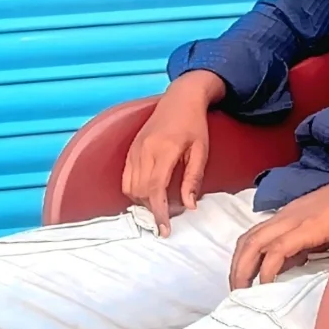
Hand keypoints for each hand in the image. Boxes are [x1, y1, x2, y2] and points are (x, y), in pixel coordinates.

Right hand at [122, 70, 225, 235]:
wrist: (180, 99)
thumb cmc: (194, 124)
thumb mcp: (201, 151)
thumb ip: (193, 179)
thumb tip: (189, 206)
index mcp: (164, 150)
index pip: (156, 189)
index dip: (159, 213)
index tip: (164, 230)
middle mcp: (144, 150)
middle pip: (141, 192)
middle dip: (153, 209)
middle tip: (172, 215)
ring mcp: (135, 149)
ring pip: (131, 187)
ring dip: (144, 201)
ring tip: (162, 203)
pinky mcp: (131, 150)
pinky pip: (126, 178)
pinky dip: (136, 191)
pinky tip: (151, 192)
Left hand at [229, 172, 328, 289]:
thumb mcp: (322, 231)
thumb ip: (305, 245)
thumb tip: (292, 265)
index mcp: (287, 216)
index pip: (254, 236)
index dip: (242, 258)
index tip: (242, 281)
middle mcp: (284, 216)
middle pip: (246, 240)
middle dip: (236, 267)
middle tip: (235, 291)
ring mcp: (293, 221)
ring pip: (254, 244)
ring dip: (243, 269)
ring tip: (242, 292)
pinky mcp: (306, 229)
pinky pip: (277, 250)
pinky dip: (266, 269)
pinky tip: (266, 285)